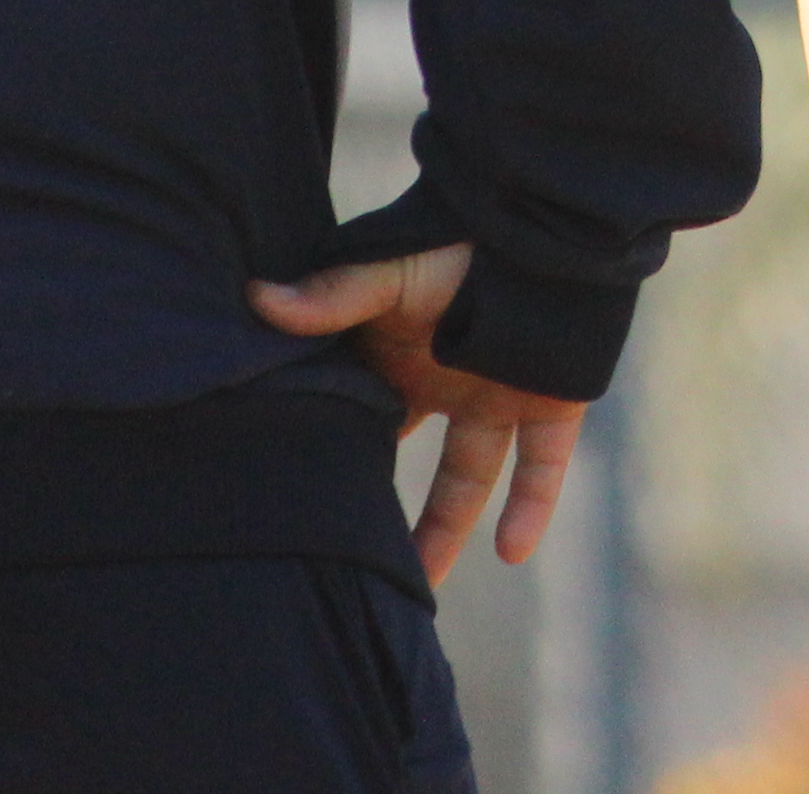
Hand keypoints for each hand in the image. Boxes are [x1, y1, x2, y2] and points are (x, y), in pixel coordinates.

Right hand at [246, 244, 586, 583]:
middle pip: (404, 456)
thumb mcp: (392, 272)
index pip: (356, 412)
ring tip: (424, 584)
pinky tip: (512, 553)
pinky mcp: (550, 403)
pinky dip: (533, 506)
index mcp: (397, 351)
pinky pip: (543, 467)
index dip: (330, 453)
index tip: (293, 503)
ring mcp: (495, 394)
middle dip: (379, 505)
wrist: (553, 224)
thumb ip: (333, 296)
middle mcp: (442, 380)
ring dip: (449, 529)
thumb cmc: (462, 239)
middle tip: (345, 561)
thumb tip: (255, 300)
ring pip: (468, 477)